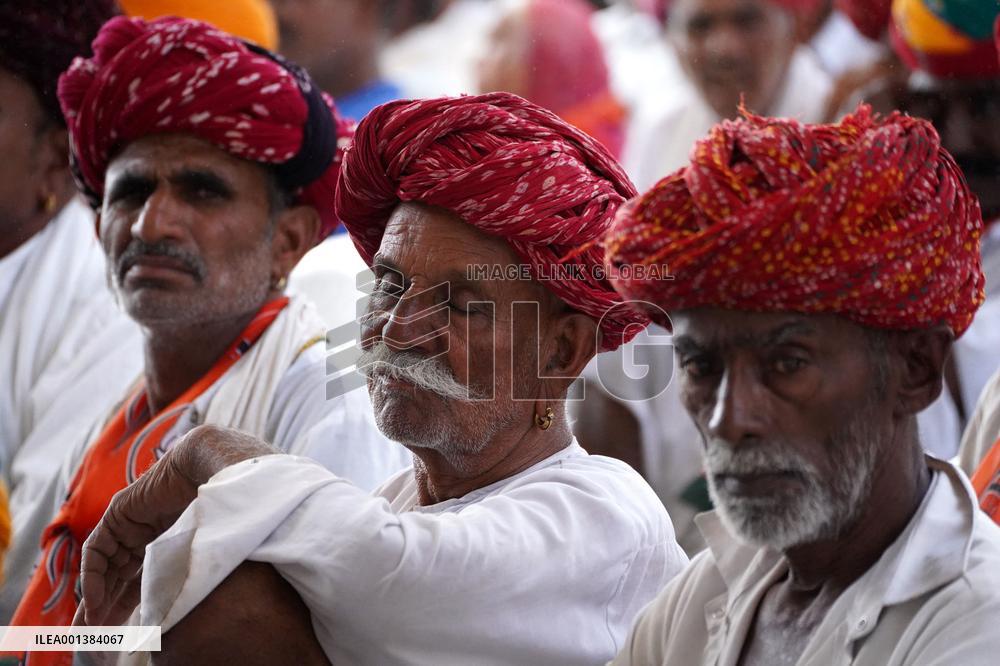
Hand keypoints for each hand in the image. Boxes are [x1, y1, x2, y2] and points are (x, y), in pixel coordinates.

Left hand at [77, 425, 277, 626]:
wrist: (219, 465)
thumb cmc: (227, 503)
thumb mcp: (207, 546)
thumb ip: (193, 569)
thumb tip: (200, 610)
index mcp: (169, 539)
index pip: (142, 578)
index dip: (131, 606)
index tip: (123, 636)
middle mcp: (147, 532)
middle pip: (120, 576)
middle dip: (108, 606)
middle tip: (97, 637)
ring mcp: (132, 522)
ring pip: (107, 566)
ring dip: (97, 596)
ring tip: (92, 625)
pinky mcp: (119, 513)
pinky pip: (98, 548)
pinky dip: (94, 574)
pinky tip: (97, 599)